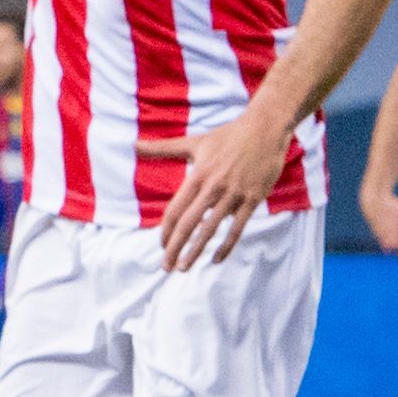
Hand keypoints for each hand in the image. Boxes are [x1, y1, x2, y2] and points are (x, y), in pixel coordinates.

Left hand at [138, 112, 296, 269]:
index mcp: (198, 176)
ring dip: (195, 252)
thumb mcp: (193, 142)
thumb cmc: (227, 136)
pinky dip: (226, 246)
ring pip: (210, 229)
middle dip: (175, 248)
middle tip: (166, 267)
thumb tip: (133, 145)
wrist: (264, 129)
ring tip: (184, 267)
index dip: (166, 231)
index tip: (162, 246)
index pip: (175, 210)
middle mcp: (213, 187)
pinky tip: (216, 259)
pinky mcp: (252, 199)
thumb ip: (162, 148)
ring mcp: (233, 194)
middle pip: (188, 224)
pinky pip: (237, 229)